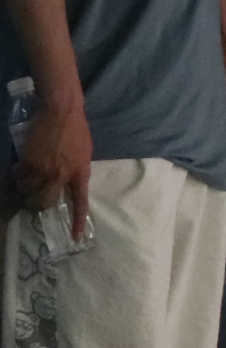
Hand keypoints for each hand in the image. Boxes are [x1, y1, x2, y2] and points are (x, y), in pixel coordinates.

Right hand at [16, 98, 91, 238]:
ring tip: (27, 181)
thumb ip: (76, 170)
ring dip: (26, 189)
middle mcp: (62, 174)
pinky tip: (21, 169)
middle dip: (38, 205)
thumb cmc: (77, 130)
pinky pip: (20, 176)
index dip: (77, 220)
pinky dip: (18, 176)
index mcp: (80, 172)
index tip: (76, 237)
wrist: (62, 110)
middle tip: (35, 202)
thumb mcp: (84, 153)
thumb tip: (67, 183)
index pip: (80, 201)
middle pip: (46, 202)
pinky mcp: (29, 161)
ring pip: (29, 190)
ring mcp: (44, 168)